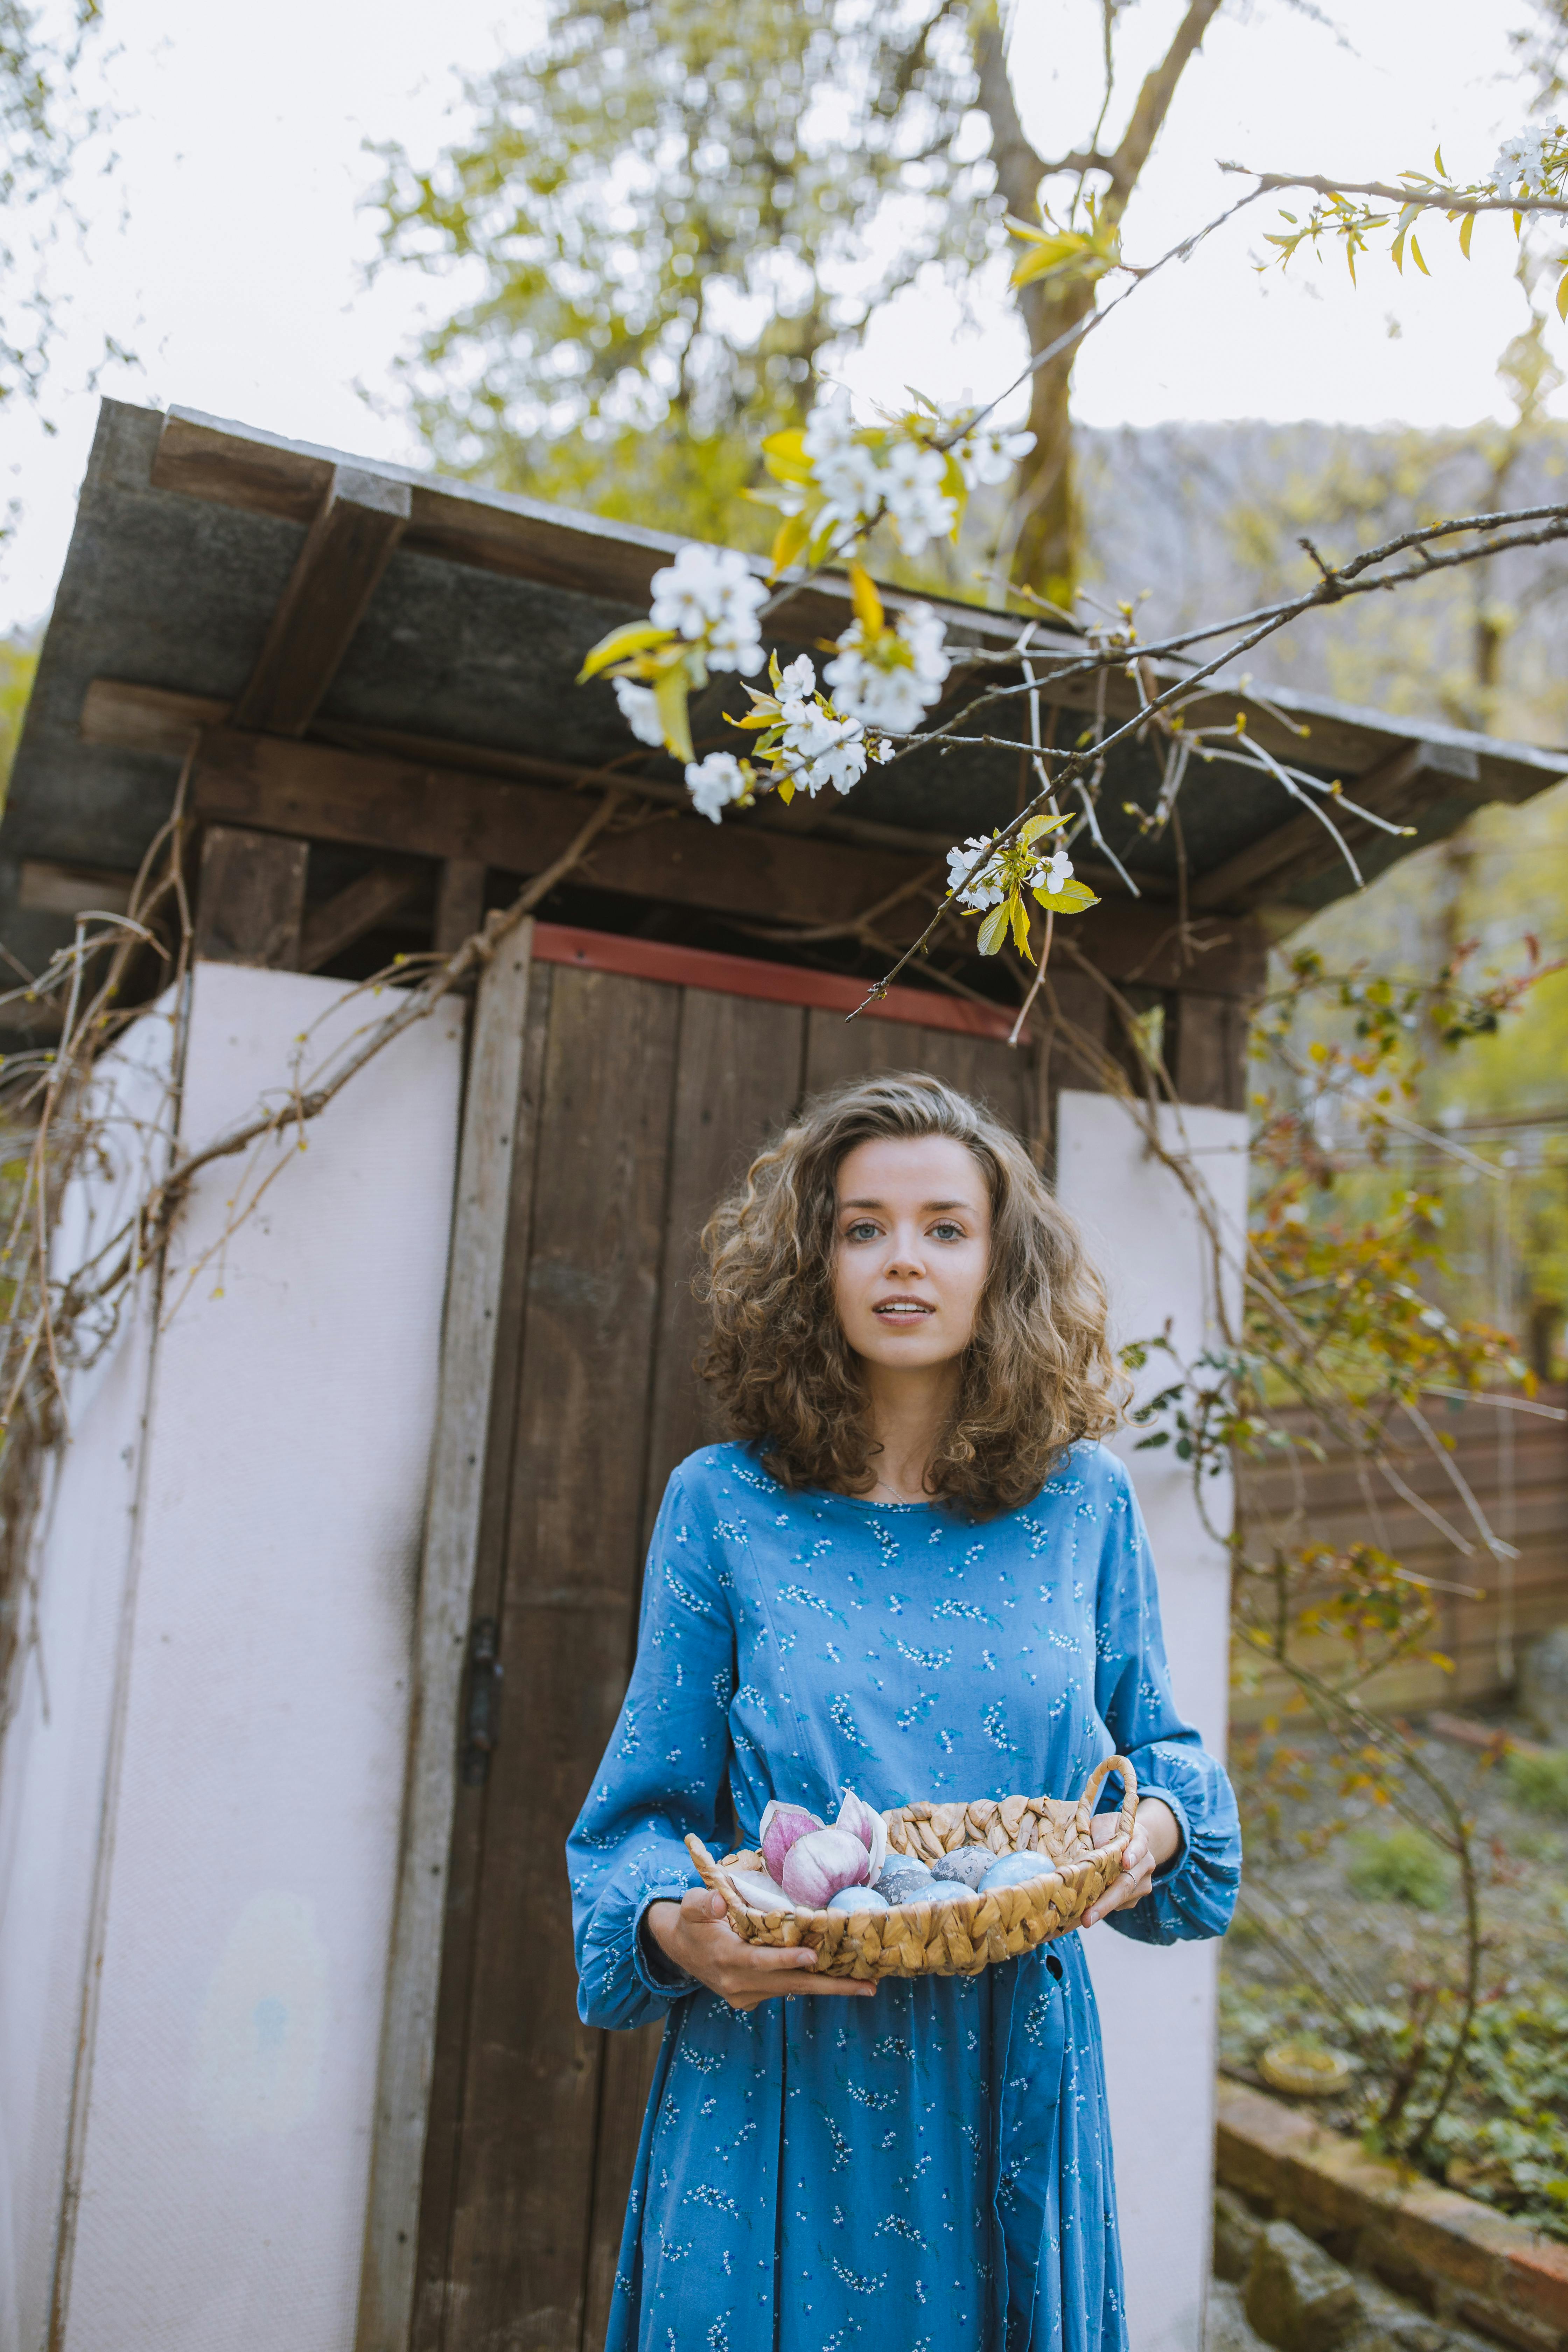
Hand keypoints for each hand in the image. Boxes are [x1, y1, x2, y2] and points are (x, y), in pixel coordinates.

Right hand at [646, 1888, 877, 2009]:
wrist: (679, 1949)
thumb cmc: (691, 1921)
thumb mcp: (689, 1905)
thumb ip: (702, 1903)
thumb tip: (717, 1901)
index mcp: (725, 1957)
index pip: (760, 1961)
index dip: (786, 1959)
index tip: (813, 1956)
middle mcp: (737, 1982)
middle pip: (789, 1984)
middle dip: (829, 1986)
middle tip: (866, 1985)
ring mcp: (744, 1995)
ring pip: (790, 1989)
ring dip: (826, 1986)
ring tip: (864, 1982)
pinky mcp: (750, 1998)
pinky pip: (783, 1990)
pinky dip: (808, 1984)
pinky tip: (835, 1978)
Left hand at [1082, 1797, 1179, 1927]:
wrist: (1128, 1842)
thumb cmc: (1109, 1829)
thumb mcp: (1103, 1822)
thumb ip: (1102, 1831)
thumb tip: (1099, 1849)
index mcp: (1140, 1839)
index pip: (1139, 1846)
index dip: (1133, 1854)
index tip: (1125, 1863)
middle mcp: (1146, 1862)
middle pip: (1128, 1882)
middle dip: (1107, 1902)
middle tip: (1088, 1917)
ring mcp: (1143, 1882)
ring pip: (1123, 1898)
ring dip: (1102, 1909)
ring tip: (1082, 1918)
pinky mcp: (1135, 1896)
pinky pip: (1120, 1904)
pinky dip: (1103, 1907)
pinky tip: (1088, 1911)